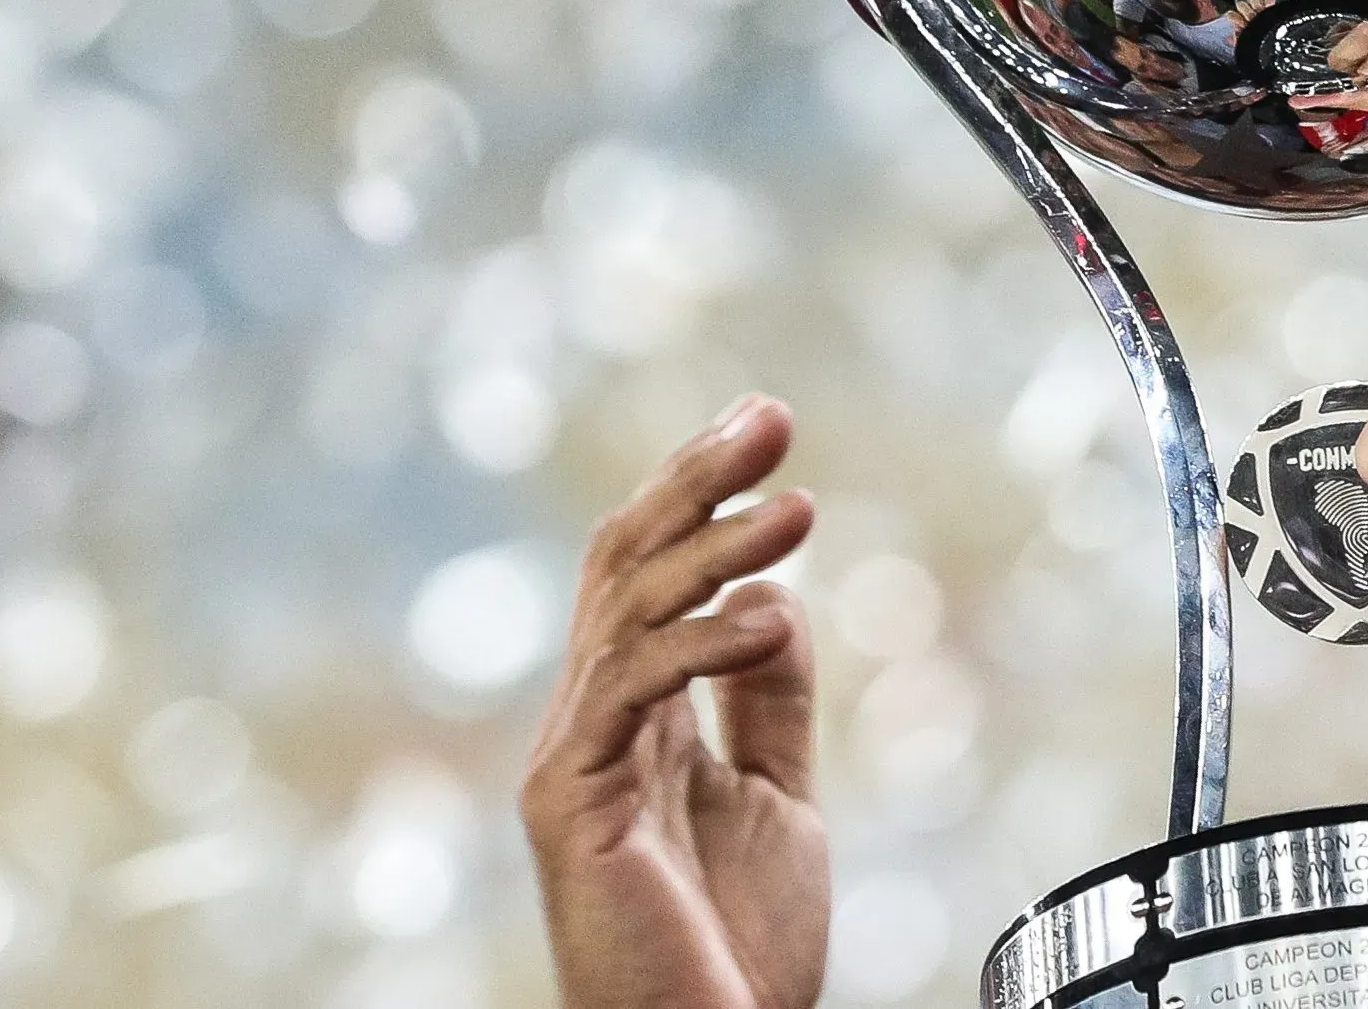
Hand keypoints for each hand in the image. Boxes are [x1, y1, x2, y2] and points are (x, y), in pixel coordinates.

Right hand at [521, 396, 828, 1008]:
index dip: (702, 491)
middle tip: (768, 414)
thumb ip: (767, 705)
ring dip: (716, 550)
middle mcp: (592, 724)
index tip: (763, 422)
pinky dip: (702, 643)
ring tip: (797, 507)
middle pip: (626, 563)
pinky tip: (769, 616)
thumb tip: (778, 600)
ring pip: (627, 611)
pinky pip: (631, 691)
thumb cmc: (733, 953)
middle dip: (696, 481)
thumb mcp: (775, 798)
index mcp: (636, 718)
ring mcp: (572, 761)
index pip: (652, 571)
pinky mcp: (569, 805)